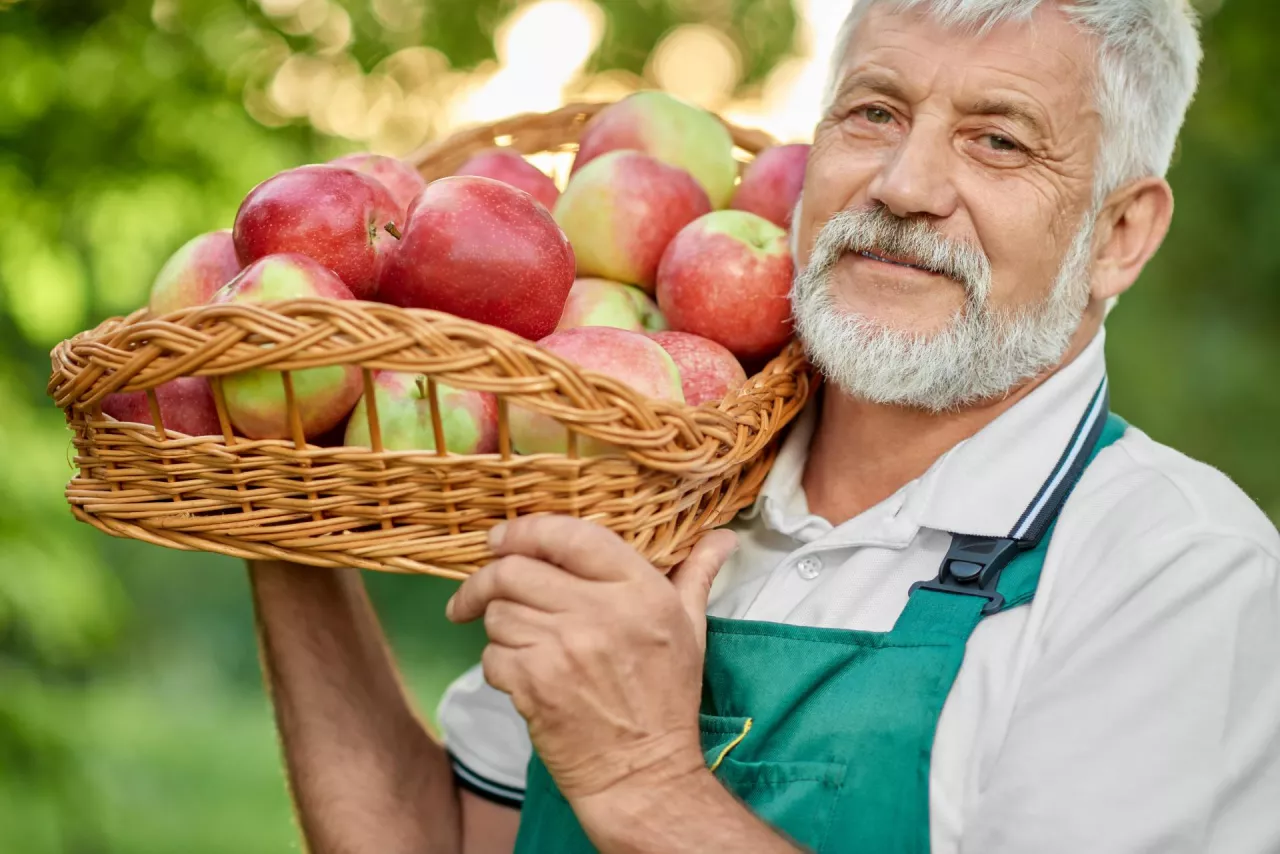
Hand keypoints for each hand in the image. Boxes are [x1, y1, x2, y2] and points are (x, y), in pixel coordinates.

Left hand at [446, 516, 737, 801]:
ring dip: (499, 625)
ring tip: (521, 641)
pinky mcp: (535, 684)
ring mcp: (564, 648)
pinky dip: (498, 663)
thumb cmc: (666, 699)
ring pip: (498, 613)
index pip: (569, 535)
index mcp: (640, 591)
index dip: (525, 529)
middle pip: (515, 570)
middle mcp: (601, 612)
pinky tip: (522, 674)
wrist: (644, 775)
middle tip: (479, 591)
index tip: (501, 538)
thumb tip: (725, 537)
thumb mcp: (691, 629)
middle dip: (487, 578)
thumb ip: (696, 574)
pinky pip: (492, 655)